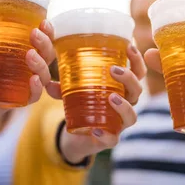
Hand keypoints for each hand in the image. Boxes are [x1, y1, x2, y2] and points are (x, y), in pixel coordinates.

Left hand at [0, 21, 55, 124]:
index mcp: (22, 53)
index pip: (41, 41)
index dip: (47, 32)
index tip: (44, 22)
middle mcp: (29, 69)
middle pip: (47, 56)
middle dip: (45, 44)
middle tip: (34, 33)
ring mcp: (26, 86)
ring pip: (43, 76)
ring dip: (40, 64)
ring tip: (30, 54)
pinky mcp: (20, 101)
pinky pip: (34, 97)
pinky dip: (35, 88)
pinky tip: (32, 79)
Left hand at [41, 31, 145, 161]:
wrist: (78, 135)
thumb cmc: (82, 105)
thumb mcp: (71, 90)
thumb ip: (60, 83)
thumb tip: (46, 79)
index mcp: (121, 87)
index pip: (137, 71)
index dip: (136, 59)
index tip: (128, 45)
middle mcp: (125, 104)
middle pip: (137, 90)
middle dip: (129, 79)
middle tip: (113, 70)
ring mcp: (119, 123)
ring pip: (131, 115)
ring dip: (123, 105)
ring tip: (111, 97)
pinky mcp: (110, 139)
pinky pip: (113, 139)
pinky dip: (107, 135)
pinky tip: (97, 130)